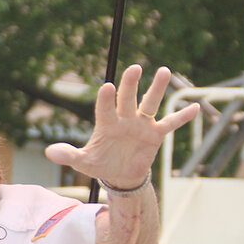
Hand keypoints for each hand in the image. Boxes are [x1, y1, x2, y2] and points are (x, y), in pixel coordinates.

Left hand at [43, 65, 199, 191]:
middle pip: (128, 98)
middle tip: (134, 68)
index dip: (105, 99)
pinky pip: (170, 123)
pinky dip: (182, 117)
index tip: (107, 87)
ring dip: (157, 88)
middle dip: (130, 84)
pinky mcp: (155, 134)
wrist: (120, 175)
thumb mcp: (82, 162)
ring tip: (164, 71)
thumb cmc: (100, 163)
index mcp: (106, 123)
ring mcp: (141, 124)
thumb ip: (68, 155)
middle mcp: (125, 118)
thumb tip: (49, 152)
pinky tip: (195, 107)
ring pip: (150, 103)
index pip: (105, 108)